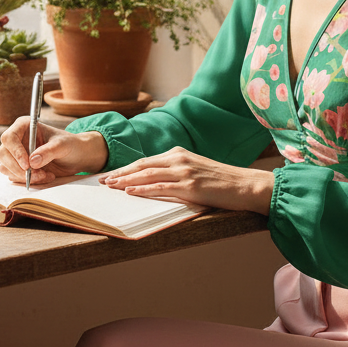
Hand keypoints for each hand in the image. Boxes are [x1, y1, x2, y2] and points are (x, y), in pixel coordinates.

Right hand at [0, 118, 108, 184]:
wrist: (76, 157)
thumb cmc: (70, 145)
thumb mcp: (63, 145)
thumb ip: (48, 151)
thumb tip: (32, 161)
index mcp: (24, 126)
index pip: (9, 138)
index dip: (15, 152)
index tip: (27, 165)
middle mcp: (17, 139)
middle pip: (3, 154)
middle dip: (19, 169)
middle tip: (39, 174)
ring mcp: (15, 154)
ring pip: (6, 168)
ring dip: (24, 176)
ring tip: (45, 175)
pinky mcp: (18, 167)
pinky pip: (14, 177)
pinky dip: (28, 181)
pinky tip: (45, 176)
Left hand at [100, 148, 273, 213]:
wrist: (246, 185)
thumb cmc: (222, 181)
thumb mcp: (196, 169)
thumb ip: (176, 171)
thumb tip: (153, 180)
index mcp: (179, 154)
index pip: (146, 160)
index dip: (126, 168)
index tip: (110, 173)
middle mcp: (179, 159)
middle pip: (142, 165)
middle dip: (120, 173)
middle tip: (102, 180)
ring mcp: (184, 172)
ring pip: (147, 175)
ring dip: (125, 181)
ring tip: (110, 186)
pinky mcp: (190, 187)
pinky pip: (161, 188)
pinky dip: (143, 190)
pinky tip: (130, 193)